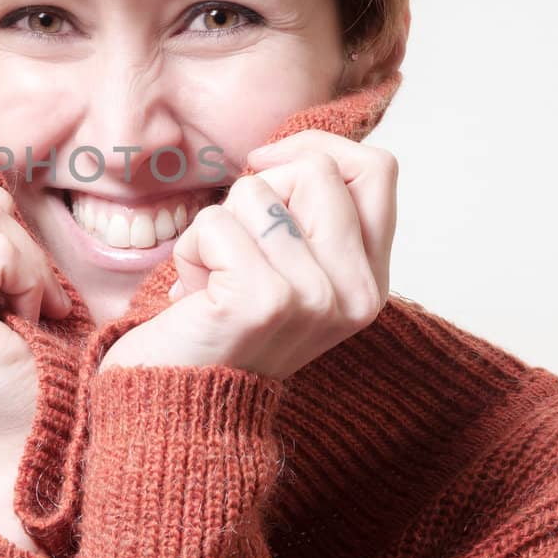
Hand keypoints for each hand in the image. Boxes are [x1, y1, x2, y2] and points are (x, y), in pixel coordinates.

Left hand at [100, 130, 396, 378]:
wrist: (180, 411)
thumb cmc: (221, 328)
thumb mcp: (287, 270)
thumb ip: (310, 216)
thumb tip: (294, 150)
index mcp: (370, 281)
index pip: (377, 169)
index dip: (314, 147)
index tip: (266, 165)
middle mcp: (355, 292)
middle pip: (314, 169)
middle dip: (256, 191)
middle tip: (236, 248)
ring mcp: (315, 297)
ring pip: (256, 192)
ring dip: (215, 228)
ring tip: (214, 282)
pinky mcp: (264, 300)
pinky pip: (215, 223)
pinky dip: (190, 250)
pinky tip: (195, 296)